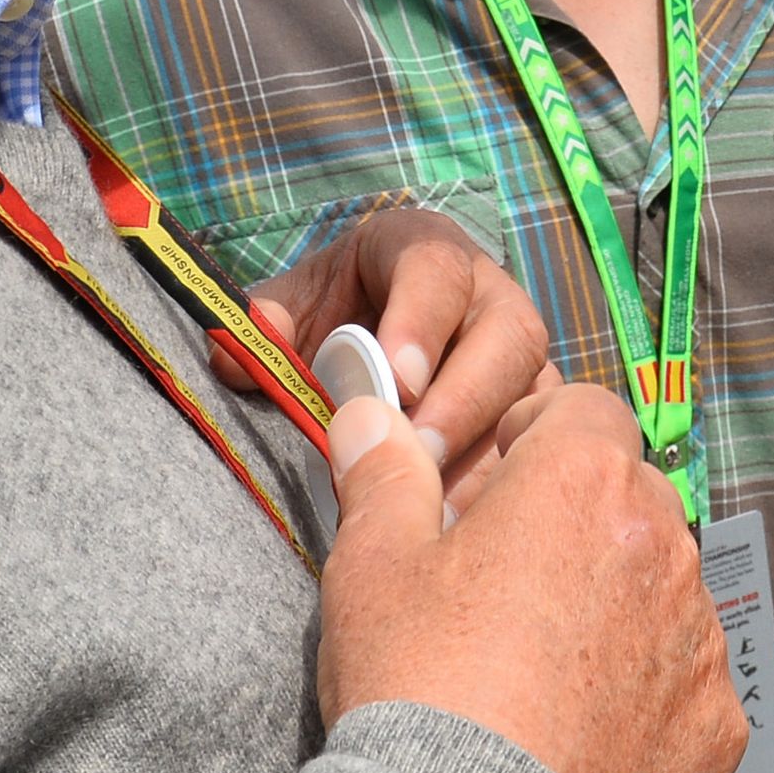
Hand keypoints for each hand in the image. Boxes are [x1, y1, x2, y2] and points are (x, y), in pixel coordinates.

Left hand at [228, 207, 547, 497]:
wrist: (364, 345)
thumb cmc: (329, 321)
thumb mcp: (293, 310)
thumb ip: (262, 328)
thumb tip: (232, 361)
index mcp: (424, 251)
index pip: (437, 271)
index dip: (421, 323)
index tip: (399, 381)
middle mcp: (488, 294)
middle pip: (509, 334)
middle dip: (465, 398)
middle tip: (418, 454)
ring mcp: (520, 355)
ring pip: (536, 393)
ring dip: (488, 450)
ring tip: (438, 504)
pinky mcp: (534, 409)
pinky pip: (541, 445)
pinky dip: (503, 484)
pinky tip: (460, 521)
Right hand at [317, 385, 742, 772]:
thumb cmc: (418, 688)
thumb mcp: (372, 566)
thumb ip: (382, 474)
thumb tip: (371, 414)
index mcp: (583, 479)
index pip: (584, 410)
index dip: (535, 438)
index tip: (494, 487)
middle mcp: (664, 540)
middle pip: (629, 497)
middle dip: (577, 521)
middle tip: (504, 586)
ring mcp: (700, 635)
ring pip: (662, 588)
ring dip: (615, 605)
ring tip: (536, 672)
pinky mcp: (718, 722)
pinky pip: (684, 681)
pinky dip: (645, 693)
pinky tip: (578, 734)